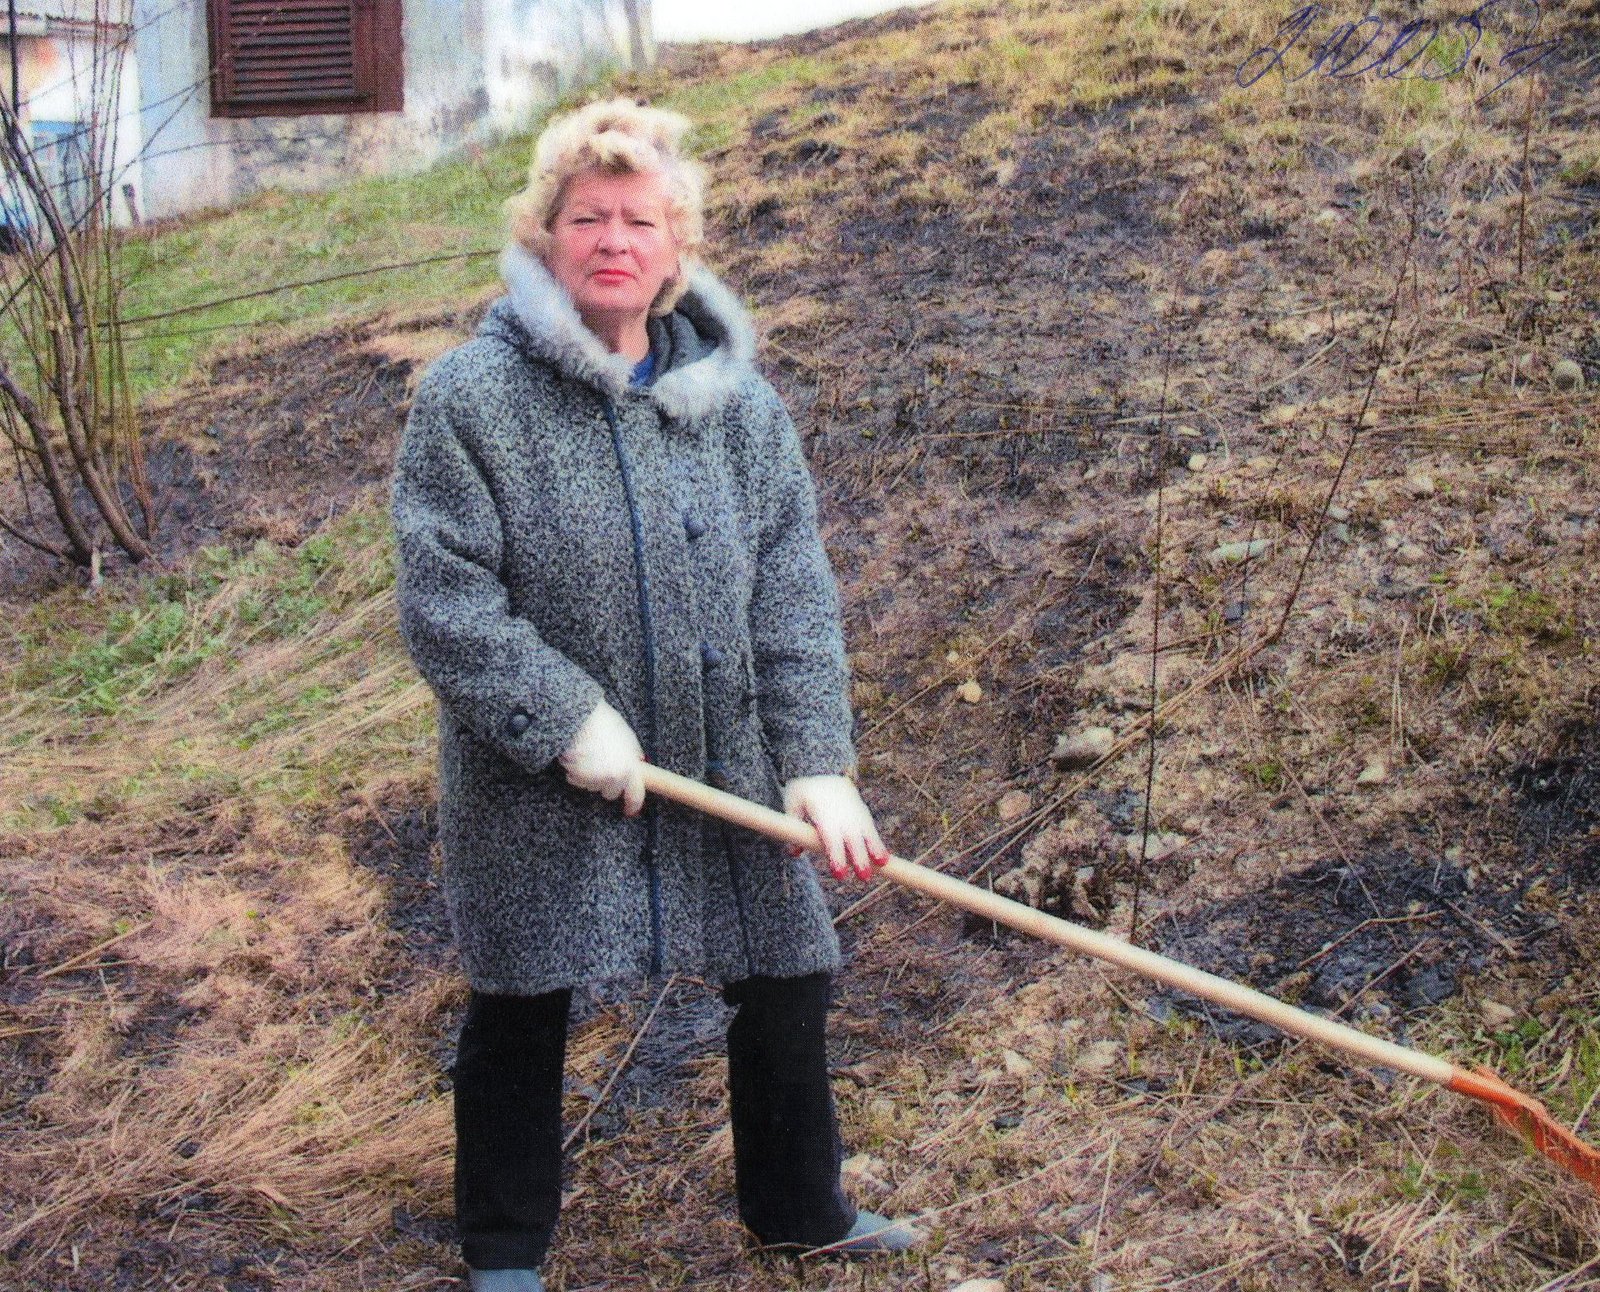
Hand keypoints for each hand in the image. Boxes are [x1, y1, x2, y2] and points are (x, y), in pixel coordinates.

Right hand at [557, 699, 645, 816]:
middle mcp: (615, 776)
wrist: (579, 717)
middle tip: (600, 766)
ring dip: (589, 776)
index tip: (630, 810)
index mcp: (630, 766)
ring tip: (587, 755)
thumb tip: (638, 764)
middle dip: (606, 783)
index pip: (636, 794)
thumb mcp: (626, 736)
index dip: (633, 804)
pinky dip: (575, 772)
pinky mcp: (579, 778)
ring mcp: (596, 779)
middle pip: (611, 792)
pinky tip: (576, 756)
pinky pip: (576, 780)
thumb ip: (632, 754)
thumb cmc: (602, 723)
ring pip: (592, 786)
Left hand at [781, 775, 889, 880]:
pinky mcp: (863, 816)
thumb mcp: (793, 805)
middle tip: (864, 877)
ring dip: (874, 851)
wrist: (827, 776)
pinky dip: (878, 844)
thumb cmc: (806, 795)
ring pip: (866, 834)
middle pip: (852, 839)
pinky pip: (872, 831)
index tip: (840, 874)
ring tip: (881, 865)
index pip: (831, 838)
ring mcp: (854, 815)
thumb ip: (794, 829)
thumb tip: (795, 853)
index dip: (836, 856)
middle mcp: (842, 816)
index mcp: (823, 813)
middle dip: (859, 858)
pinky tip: (884, 860)